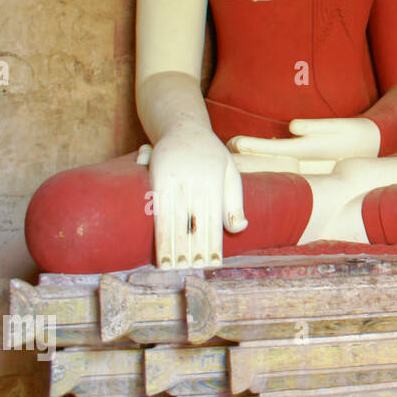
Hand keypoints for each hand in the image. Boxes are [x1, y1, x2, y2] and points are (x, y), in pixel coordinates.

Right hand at [147, 126, 246, 267]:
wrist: (184, 126)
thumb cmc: (212, 155)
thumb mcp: (230, 173)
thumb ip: (235, 202)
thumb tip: (239, 228)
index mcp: (215, 180)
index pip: (214, 218)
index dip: (211, 242)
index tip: (211, 262)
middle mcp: (195, 179)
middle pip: (192, 220)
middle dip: (191, 247)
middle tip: (190, 270)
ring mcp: (174, 177)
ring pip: (172, 216)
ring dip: (171, 242)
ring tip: (170, 265)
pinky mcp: (157, 176)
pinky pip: (157, 206)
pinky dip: (157, 226)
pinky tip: (158, 243)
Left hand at [229, 117, 379, 161]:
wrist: (376, 146)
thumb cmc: (358, 134)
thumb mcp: (340, 126)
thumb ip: (315, 127)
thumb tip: (292, 127)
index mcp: (309, 150)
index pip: (274, 149)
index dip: (253, 147)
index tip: (235, 143)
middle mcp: (304, 158)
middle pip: (270, 158)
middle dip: (248, 154)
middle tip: (225, 147)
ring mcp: (306, 161)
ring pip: (275, 160)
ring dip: (256, 155)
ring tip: (233, 149)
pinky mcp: (309, 159)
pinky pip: (284, 158)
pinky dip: (269, 154)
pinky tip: (259, 149)